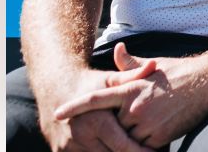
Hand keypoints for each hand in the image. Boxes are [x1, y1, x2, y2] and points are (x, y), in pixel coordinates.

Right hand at [38, 65, 157, 151]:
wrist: (54, 87)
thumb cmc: (89, 83)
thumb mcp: (110, 79)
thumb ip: (133, 76)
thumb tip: (154, 64)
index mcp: (95, 121)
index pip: (123, 146)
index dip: (140, 151)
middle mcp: (80, 137)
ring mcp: (68, 147)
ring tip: (132, 150)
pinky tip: (111, 149)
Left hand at [54, 43, 207, 149]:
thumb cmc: (179, 72)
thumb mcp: (152, 65)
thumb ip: (129, 65)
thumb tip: (117, 49)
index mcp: (130, 88)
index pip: (95, 98)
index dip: (75, 106)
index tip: (58, 113)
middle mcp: (134, 106)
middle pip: (112, 126)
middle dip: (118, 126)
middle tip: (132, 119)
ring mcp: (146, 123)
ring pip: (127, 140)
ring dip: (133, 136)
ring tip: (149, 123)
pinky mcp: (159, 137)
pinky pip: (144, 148)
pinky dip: (147, 144)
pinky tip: (159, 131)